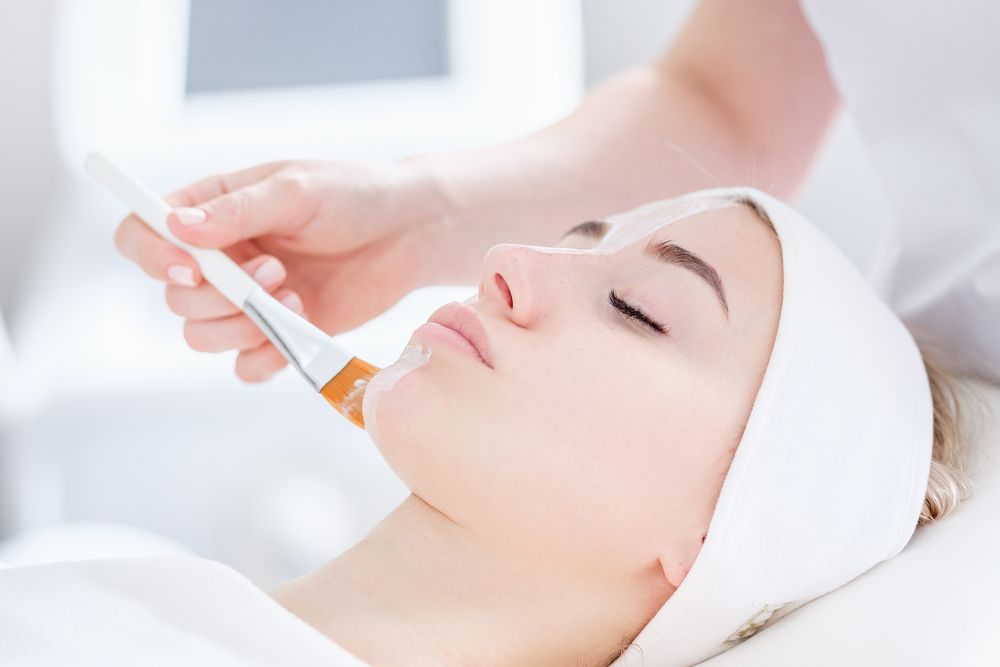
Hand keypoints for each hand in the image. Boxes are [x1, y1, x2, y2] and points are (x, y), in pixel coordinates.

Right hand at [114, 159, 446, 381]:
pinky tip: (300, 330)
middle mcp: (221, 258)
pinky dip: (264, 357)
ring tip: (293, 297)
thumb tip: (178, 227)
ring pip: (201, 337)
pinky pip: (244, 366)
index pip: (142, 234)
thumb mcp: (296, 189)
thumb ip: (237, 211)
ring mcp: (248, 299)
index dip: (152, 257)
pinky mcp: (280, 333)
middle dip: (220, 296)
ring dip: (241, 327)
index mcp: (211, 211)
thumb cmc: (354, 195)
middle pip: (173, 299)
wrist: (410, 232)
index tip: (189, 269)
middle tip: (275, 271)